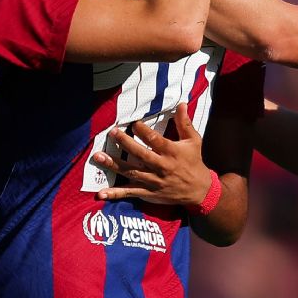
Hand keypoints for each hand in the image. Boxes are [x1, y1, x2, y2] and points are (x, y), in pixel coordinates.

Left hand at [91, 104, 211, 207]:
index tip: (133, 123)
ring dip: (114, 165)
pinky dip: (115, 194)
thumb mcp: (193, 141)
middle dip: (125, 143)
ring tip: (98, 157)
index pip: (155, 140)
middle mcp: (161, 167)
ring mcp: (153, 181)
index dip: (143, 131)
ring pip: (131, 172)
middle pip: (140, 154)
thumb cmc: (194, 162)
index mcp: (171, 152)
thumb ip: (184, 123)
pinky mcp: (148, 193)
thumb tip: (181, 104)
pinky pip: (130, 193)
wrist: (199, 191)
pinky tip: (101, 193)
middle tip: (112, 133)